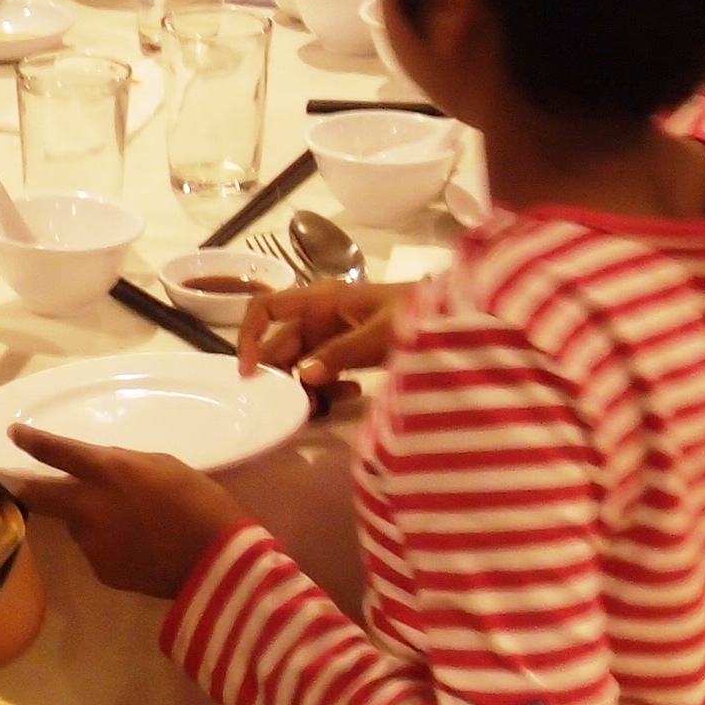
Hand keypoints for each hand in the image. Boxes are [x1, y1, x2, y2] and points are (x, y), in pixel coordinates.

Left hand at [8, 426, 252, 598]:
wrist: (217, 560)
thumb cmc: (199, 502)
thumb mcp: (161, 466)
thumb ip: (123, 466)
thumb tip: (102, 474)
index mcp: (106, 470)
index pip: (54, 451)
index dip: (31, 441)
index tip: (13, 434)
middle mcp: (88, 506)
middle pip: (40, 495)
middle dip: (28, 489)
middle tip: (25, 486)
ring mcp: (92, 542)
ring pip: (77, 526)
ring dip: (89, 521)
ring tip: (129, 525)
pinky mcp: (102, 571)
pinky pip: (97, 552)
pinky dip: (109, 547)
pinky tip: (138, 548)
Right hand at [237, 280, 402, 390]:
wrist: (455, 318)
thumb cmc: (417, 314)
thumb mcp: (380, 333)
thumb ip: (341, 353)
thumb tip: (304, 375)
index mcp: (320, 299)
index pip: (265, 307)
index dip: (249, 336)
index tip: (250, 373)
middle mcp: (320, 314)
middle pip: (284, 344)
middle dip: (285, 374)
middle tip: (297, 404)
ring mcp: (334, 333)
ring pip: (304, 363)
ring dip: (309, 385)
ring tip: (325, 405)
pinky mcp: (349, 351)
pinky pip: (325, 370)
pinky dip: (331, 386)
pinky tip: (351, 394)